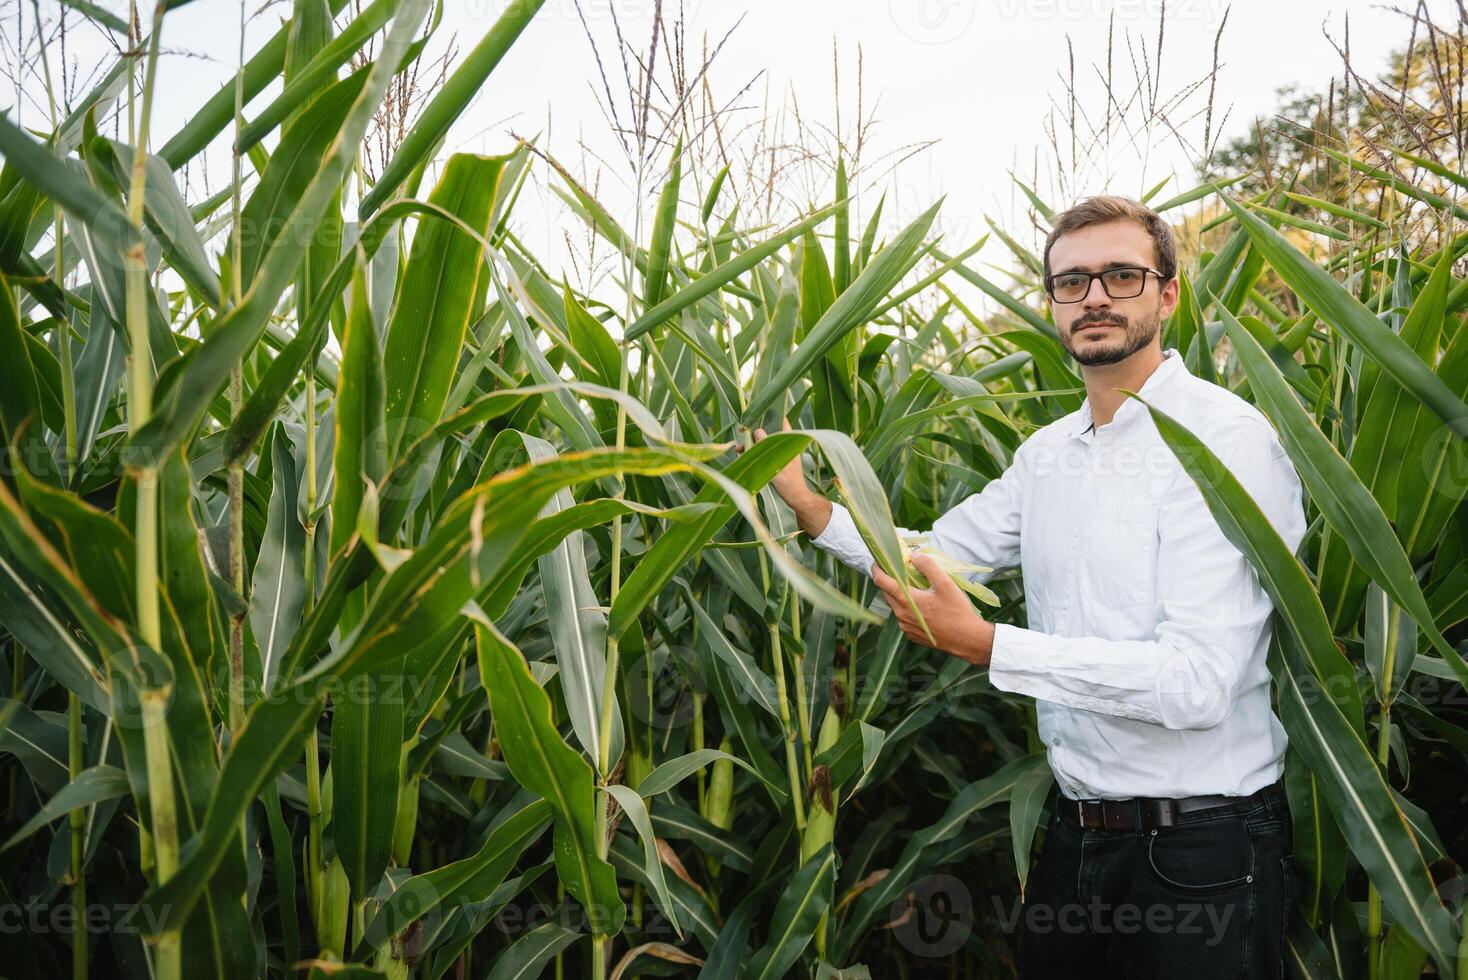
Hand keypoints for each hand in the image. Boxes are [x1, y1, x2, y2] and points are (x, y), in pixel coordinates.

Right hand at [745, 418, 808, 506]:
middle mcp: (785, 443)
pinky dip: (754, 451)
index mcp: (790, 441)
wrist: (795, 497)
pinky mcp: (775, 459)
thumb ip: (765, 447)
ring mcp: (780, 451)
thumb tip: (757, 431)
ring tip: (739, 449)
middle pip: (769, 429)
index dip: (771, 413)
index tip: (756, 413)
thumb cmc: (788, 482)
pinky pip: (763, 450)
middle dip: (755, 429)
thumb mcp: (774, 464)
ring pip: (764, 441)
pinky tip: (743, 455)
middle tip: (742, 430)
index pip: (782, 421)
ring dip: (751, 442)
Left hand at [872, 552, 994, 666]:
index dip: (877, 568)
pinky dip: (907, 608)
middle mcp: (901, 614)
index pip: (881, 580)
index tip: (878, 560)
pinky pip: (903, 617)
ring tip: (914, 587)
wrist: (966, 639)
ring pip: (895, 606)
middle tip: (899, 570)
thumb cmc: (956, 611)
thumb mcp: (945, 583)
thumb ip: (928, 566)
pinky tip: (922, 606)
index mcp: (906, 599)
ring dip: (899, 595)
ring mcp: (905, 626)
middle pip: (886, 592)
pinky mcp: (911, 634)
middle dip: (889, 580)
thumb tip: (914, 556)